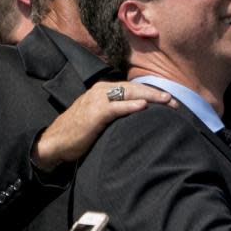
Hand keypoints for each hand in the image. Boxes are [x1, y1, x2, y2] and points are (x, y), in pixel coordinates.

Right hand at [31, 82, 176, 170]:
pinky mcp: (94, 113)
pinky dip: (130, 106)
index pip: (133, 88)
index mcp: (104, 90)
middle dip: (157, 95)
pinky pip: (116, 107)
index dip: (153, 93)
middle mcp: (102, 90)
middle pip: (135, 89)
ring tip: (166, 101)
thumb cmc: (79, 131)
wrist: (55, 142)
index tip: (170, 101)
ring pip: (129, 94)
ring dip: (150, 97)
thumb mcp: (100, 116)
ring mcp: (97, 100)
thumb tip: (139, 113)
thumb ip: (116, 110)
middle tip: (175, 103)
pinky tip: (143, 107)